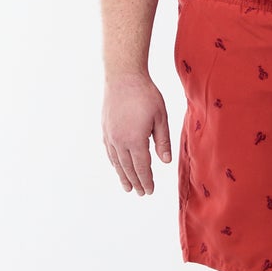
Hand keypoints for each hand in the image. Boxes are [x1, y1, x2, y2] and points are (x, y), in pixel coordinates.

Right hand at [102, 75, 171, 195]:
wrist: (123, 77)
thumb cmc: (145, 95)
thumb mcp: (161, 117)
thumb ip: (163, 140)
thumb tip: (165, 162)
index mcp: (136, 140)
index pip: (142, 167)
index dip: (147, 180)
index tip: (150, 191)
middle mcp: (120, 141)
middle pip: (128, 168)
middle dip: (136, 182)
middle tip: (141, 193)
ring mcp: (110, 135)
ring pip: (116, 162)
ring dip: (122, 175)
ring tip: (127, 187)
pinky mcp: (105, 128)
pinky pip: (109, 151)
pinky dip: (114, 162)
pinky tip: (117, 165)